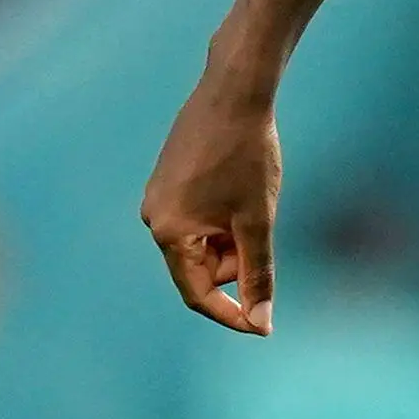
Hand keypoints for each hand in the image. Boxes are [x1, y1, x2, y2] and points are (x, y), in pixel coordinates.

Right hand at [141, 75, 281, 334]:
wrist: (234, 92)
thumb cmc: (247, 155)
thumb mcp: (257, 221)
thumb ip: (258, 273)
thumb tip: (262, 321)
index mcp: (169, 233)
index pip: (199, 295)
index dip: (233, 315)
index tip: (264, 326)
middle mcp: (154, 219)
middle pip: (203, 269)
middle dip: (237, 262)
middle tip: (262, 226)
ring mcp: (158, 200)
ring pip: (205, 244)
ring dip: (234, 238)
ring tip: (252, 198)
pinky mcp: (168, 182)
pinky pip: (199, 220)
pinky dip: (225, 219)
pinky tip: (241, 186)